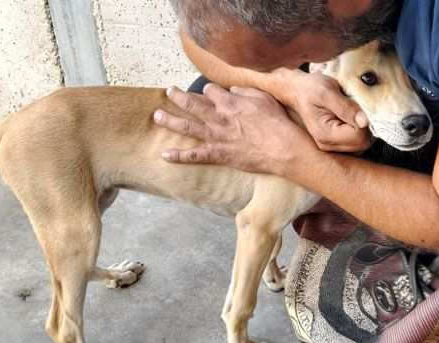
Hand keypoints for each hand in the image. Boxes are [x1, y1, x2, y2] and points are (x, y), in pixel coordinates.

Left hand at [154, 84, 312, 174]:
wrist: (282, 148)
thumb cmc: (277, 123)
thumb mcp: (265, 98)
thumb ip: (246, 91)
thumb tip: (233, 90)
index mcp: (230, 102)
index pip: (210, 91)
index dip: (207, 91)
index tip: (207, 92)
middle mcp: (219, 117)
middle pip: (192, 104)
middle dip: (178, 97)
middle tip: (169, 92)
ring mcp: (216, 136)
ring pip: (187, 126)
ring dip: (170, 121)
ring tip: (157, 116)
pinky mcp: (218, 154)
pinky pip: (194, 155)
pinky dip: (178, 156)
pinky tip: (164, 155)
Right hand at [288, 71, 370, 151]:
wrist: (298, 91)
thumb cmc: (310, 89)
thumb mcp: (328, 92)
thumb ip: (346, 107)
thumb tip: (365, 122)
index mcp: (325, 135)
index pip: (359, 137)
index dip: (364, 121)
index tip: (357, 106)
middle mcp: (328, 146)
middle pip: (362, 144)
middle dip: (365, 126)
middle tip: (355, 108)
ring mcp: (331, 147)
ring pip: (361, 144)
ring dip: (362, 128)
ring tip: (350, 112)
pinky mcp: (335, 144)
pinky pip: (356, 142)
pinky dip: (358, 130)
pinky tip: (349, 118)